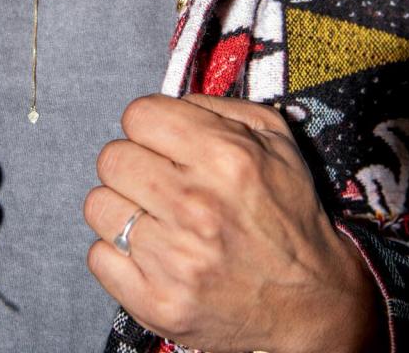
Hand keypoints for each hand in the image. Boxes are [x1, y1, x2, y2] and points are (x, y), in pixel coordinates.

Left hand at [84, 94, 383, 352]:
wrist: (310, 303)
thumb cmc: (288, 216)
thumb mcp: (277, 142)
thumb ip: (219, 109)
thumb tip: (169, 104)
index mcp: (225, 158)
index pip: (138, 116)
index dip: (148, 125)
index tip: (160, 142)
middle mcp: (196, 206)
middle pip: (112, 158)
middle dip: (133, 164)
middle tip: (158, 181)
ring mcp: (173, 259)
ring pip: (98, 206)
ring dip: (123, 208)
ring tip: (155, 218)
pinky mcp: (155, 302)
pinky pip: (99, 256)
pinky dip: (119, 254)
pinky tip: (151, 253)